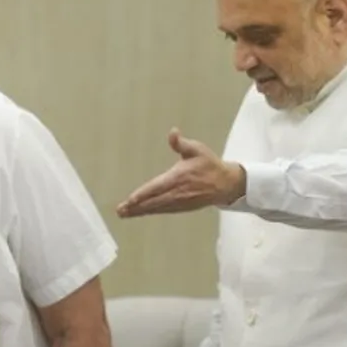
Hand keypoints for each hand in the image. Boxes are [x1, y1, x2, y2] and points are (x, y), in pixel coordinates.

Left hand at [117, 129, 245, 217]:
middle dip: (136, 207)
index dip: (143, 195)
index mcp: (178, 177)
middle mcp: (177, 192)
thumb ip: (181, 143)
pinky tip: (139, 213)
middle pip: (153, 201)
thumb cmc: (210, 165)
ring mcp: (179, 202)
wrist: (226, 184)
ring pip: (156, 208)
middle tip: (120, 211)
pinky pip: (162, 210)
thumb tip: (173, 132)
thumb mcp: (197, 150)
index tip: (130, 200)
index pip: (157, 187)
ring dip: (140, 211)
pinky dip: (150, 212)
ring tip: (124, 213)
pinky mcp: (181, 207)